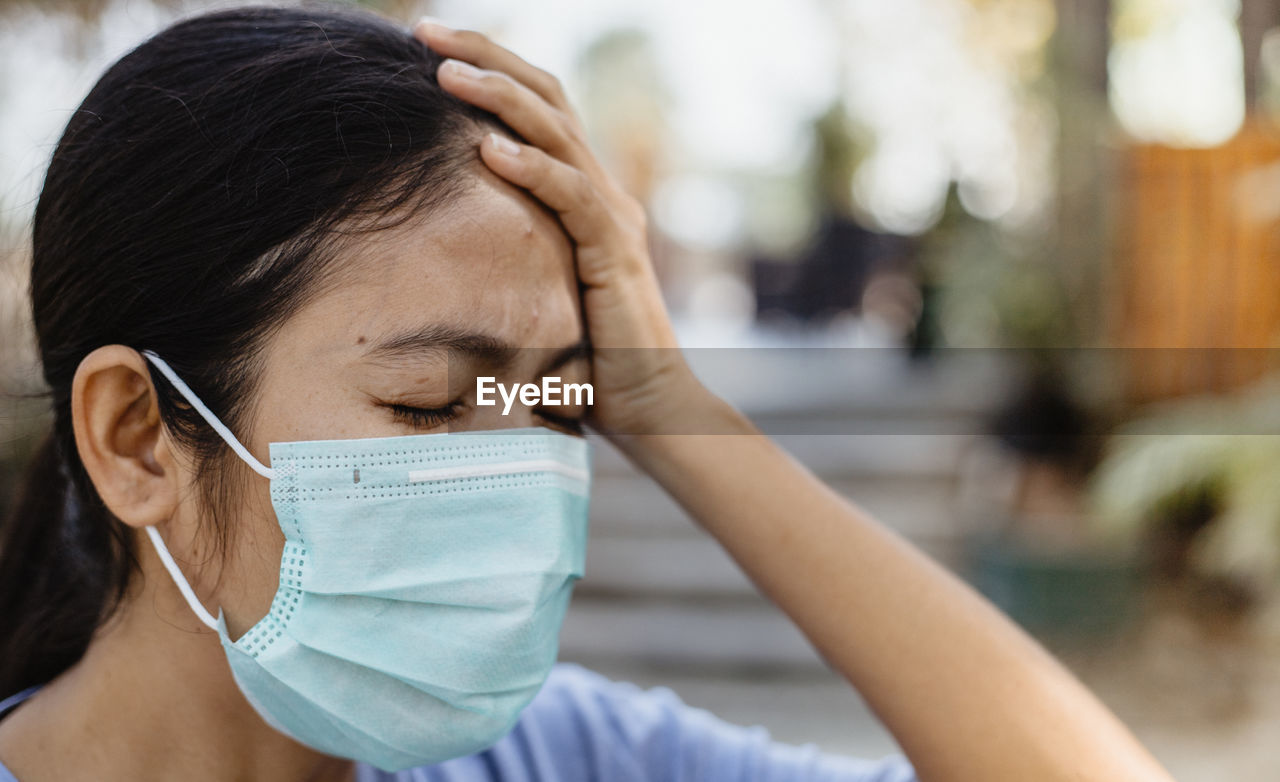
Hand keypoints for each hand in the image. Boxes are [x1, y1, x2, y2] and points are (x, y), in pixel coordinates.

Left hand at [412, 18, 713, 437]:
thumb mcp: (535, 292)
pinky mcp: (615, 253)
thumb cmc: (586, 360)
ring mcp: (613, 219)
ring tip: (443, 71)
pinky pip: (573, 198)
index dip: (491, 69)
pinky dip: (532, 169)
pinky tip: (487, 150)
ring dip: (499, 97)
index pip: (539, 109)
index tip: (428, 49)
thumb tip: (432, 255)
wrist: (649, 406)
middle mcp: (603, 192)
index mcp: (584, 193)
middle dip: (485, 56)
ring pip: (558, 134)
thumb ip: (503, 258)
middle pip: (547, 98)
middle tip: (423, 32)